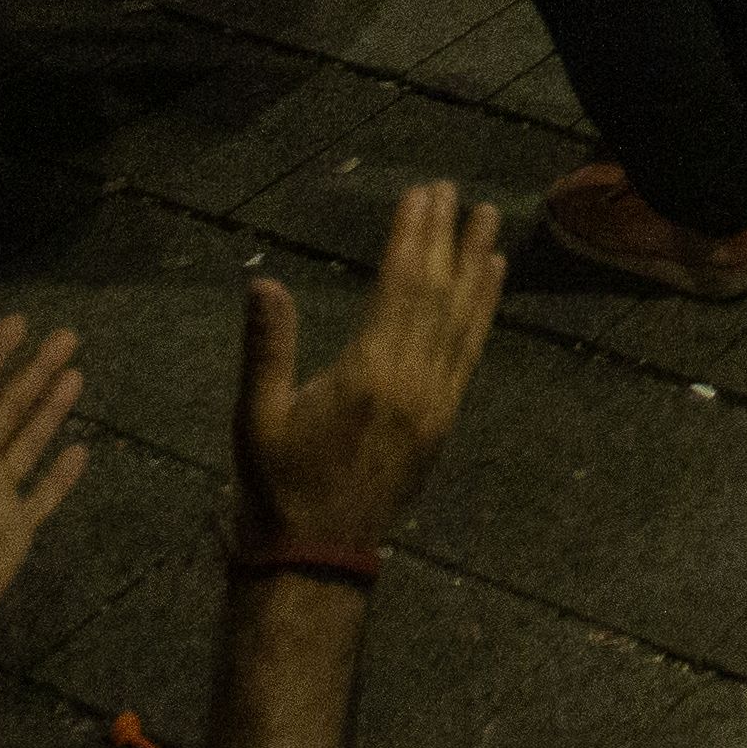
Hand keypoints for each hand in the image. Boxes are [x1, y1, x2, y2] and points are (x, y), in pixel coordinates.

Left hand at [0, 309, 89, 638]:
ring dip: (51, 408)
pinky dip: (61, 474)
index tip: (21, 321)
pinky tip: (81, 450)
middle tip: (69, 337)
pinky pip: (44, 493)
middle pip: (7, 404)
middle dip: (35, 370)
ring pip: (28, 440)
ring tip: (78, 376)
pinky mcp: (18, 523)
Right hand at [234, 183, 509, 555]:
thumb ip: (265, 347)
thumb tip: (262, 281)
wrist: (317, 557)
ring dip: (476, 267)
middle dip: (446, 239)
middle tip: (455, 190)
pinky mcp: (443, 422)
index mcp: (367, 376)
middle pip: (437, 296)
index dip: (413, 237)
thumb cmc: (277, 486)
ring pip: (463, 322)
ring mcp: (435, 405)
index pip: (399, 288)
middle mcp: (412, 385)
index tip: (422, 194)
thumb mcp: (256, 417)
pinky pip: (470, 356)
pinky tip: (490, 285)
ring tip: (491, 222)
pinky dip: (482, 314)